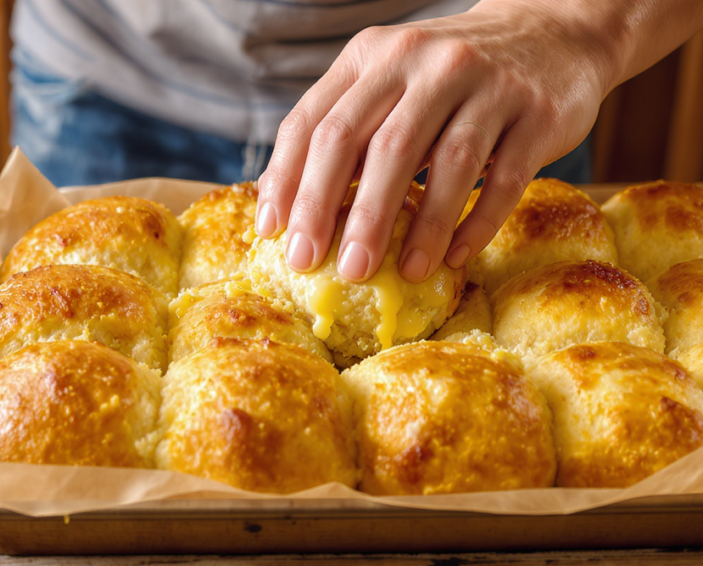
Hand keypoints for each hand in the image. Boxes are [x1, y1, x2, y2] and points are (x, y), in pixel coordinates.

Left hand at [255, 0, 617, 282]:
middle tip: (322, 266)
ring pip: (446, 162)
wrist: (550, 34)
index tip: (274, 235)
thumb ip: (341, 129)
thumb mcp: (387, 82)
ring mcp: (486, 84)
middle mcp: (425, 62)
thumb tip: (280, 201)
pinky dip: (477, 223)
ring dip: (418, 227)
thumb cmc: (448, 78)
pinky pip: (505, 178)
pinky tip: (455, 258)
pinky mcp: (536, 113)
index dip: (289, 181)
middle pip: (372, 143)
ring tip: (395, 274)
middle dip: (340, 211)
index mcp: (373, 56)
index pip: (315, 121)